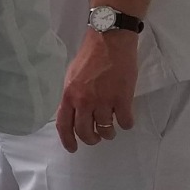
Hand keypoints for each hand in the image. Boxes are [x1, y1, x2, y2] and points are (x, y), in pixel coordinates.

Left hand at [55, 30, 137, 151]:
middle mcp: (84, 101)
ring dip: (108, 133)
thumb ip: (72, 96)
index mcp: (69, 95)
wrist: (109, 40)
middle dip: (91, 139)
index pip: (64, 125)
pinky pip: (125, 122)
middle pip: (85, 132)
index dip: (68, 140)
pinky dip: (125, 124)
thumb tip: (73, 113)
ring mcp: (104, 101)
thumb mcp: (72, 76)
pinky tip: (125, 119)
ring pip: (105, 129)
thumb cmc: (90, 56)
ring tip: (110, 129)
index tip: (73, 148)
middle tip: (97, 138)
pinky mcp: (122, 98)